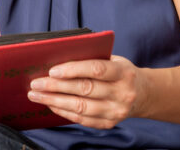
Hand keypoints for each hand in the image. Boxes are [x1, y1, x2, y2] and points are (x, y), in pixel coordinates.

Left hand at [27, 55, 148, 128]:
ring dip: (55, 102)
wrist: (144, 94)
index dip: (73, 69)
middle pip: (85, 90)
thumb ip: (91, 57)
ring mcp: (117, 111)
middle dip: (56, 87)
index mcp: (122, 72)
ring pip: (81, 107)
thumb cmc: (119, 71)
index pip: (96, 69)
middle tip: (35, 84)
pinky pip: (84, 120)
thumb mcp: (112, 59)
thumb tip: (57, 56)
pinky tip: (51, 105)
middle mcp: (122, 94)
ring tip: (36, 96)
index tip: (52, 70)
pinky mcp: (110, 123)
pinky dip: (64, 112)